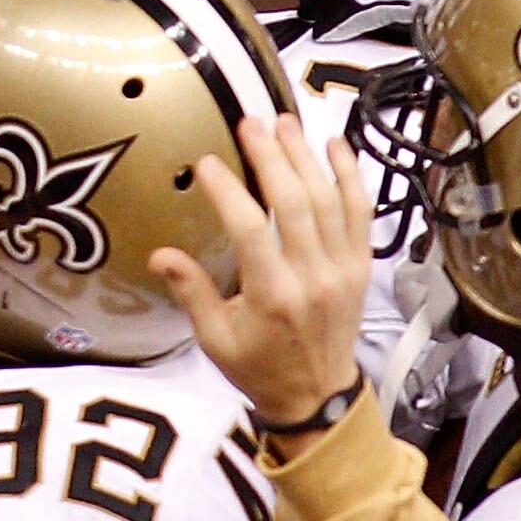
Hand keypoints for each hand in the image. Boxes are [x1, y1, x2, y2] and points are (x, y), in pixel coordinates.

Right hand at [147, 116, 372, 443]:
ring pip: (329, 200)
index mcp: (273, 296)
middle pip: (295, 202)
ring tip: (284, 123)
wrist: (317, 397)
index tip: (208, 162)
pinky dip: (351, 176)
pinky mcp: (360, 266)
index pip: (250, 229)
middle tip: (249, 123)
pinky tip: (335, 145)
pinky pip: (361, 213)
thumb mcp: (214, 340)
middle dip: (271, 156)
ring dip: (305, 157)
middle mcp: (313, 277)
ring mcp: (342, 269)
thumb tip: (159, 255)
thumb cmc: (260, 368)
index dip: (228, 190)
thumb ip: (190, 292)